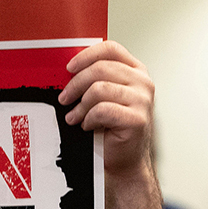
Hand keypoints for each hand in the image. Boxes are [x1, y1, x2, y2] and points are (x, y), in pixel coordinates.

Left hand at [58, 40, 153, 176]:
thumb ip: (95, 79)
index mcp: (136, 71)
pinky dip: (89, 118)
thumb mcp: (103, 96)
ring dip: (80, 105)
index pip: (111, 49)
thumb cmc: (111, 128)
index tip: (69, 68)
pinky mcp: (137, 119)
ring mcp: (143, 100)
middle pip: (100, 68)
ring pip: (99, 89)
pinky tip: (88, 125)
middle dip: (75, 84)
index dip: (87, 55)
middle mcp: (143, 82)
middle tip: (64, 98)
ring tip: (75, 116)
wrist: (123, 159)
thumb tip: (67, 69)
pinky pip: (102, 110)